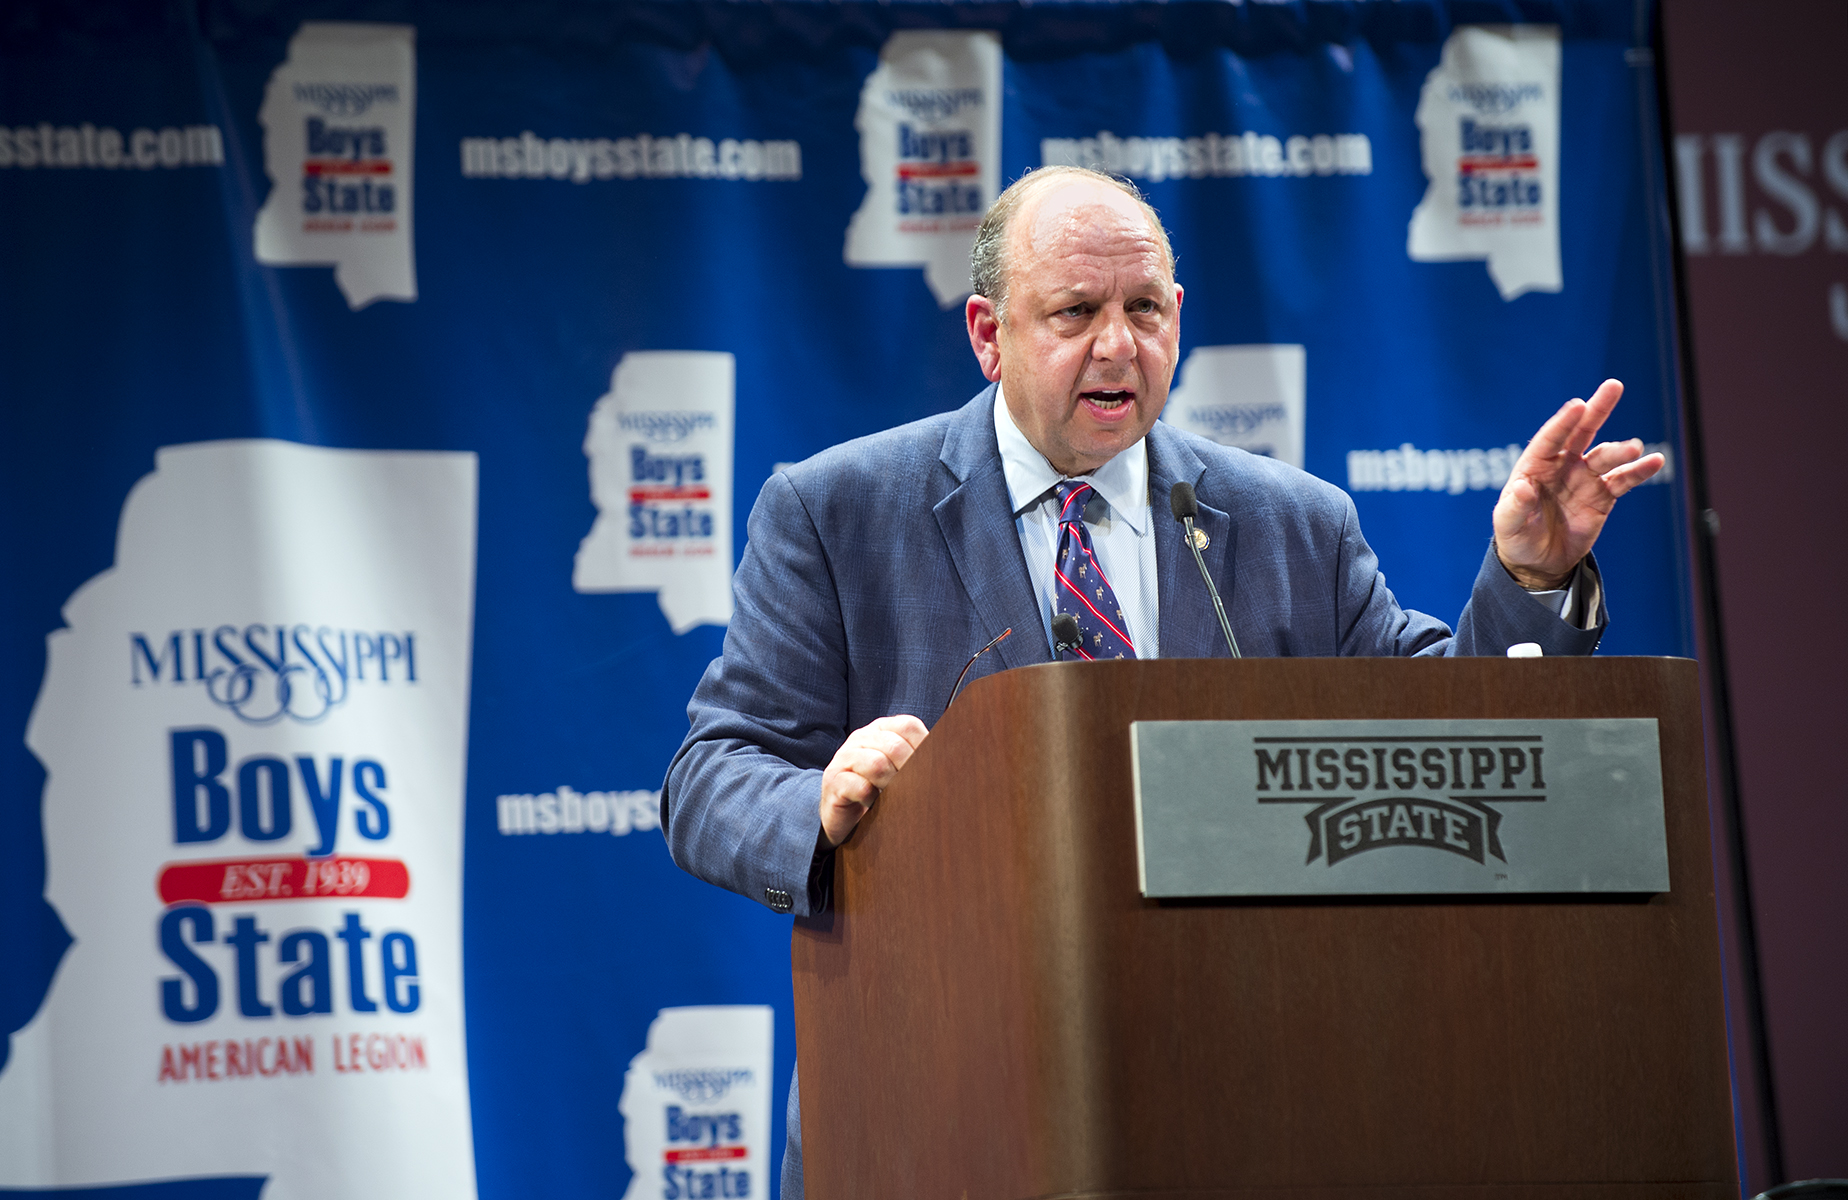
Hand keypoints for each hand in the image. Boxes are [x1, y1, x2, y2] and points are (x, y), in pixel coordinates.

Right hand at [819, 715, 928, 846]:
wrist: (841, 813)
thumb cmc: (877, 789)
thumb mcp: (899, 769)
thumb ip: (919, 758)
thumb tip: (952, 761)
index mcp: (881, 729)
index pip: (908, 726)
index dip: (924, 747)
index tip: (931, 770)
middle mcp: (861, 737)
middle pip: (895, 746)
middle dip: (909, 771)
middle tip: (914, 790)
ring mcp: (844, 757)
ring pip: (877, 764)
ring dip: (891, 786)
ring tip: (893, 798)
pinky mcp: (833, 781)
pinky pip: (860, 787)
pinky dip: (872, 799)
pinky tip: (872, 804)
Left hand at [1492, 379, 1663, 589]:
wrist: (1538, 562)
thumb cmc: (1516, 537)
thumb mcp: (1508, 524)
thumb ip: (1515, 506)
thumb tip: (1523, 488)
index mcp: (1535, 466)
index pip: (1550, 438)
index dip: (1564, 422)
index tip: (1579, 405)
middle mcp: (1562, 466)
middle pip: (1581, 432)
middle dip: (1597, 410)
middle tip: (1613, 386)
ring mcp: (1584, 478)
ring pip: (1605, 457)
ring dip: (1620, 450)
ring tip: (1634, 447)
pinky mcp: (1603, 495)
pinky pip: (1623, 480)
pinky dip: (1639, 471)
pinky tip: (1655, 462)